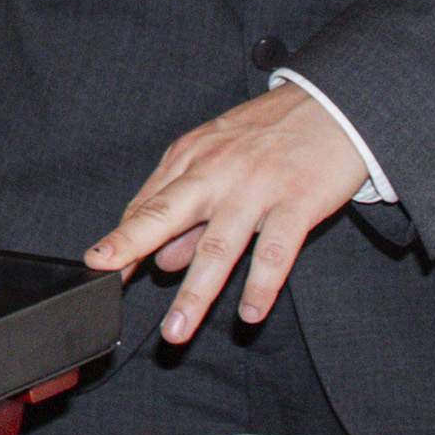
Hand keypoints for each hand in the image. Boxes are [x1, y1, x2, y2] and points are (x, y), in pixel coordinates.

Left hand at [84, 83, 366, 343]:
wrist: (335, 103)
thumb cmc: (272, 133)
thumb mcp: (219, 160)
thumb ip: (189, 210)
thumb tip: (161, 260)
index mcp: (191, 158)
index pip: (147, 203)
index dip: (122, 239)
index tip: (99, 269)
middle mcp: (216, 171)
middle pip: (166, 214)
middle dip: (132, 248)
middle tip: (107, 281)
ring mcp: (256, 187)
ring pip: (217, 246)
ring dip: (194, 293)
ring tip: (175, 331)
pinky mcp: (297, 201)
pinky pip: (274, 251)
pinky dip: (261, 285)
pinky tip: (249, 313)